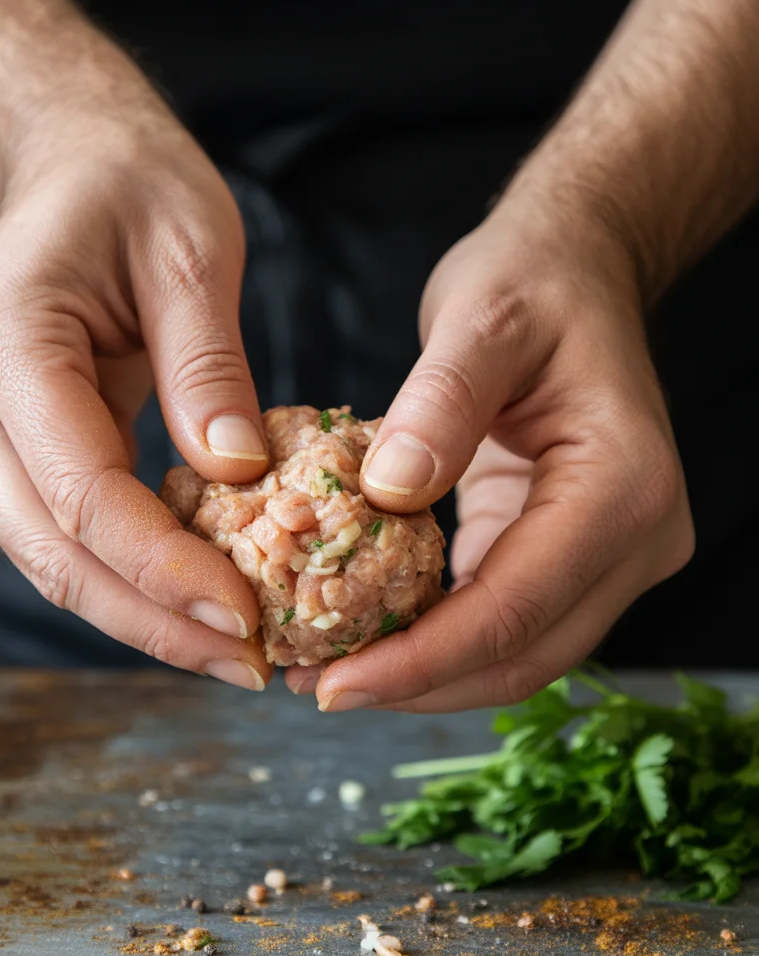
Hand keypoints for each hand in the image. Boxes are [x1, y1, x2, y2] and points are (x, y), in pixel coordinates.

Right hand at [0, 105, 272, 688]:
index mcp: (8, 343)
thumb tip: (238, 475)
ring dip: (143, 617)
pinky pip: (69, 536)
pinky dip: (132, 580)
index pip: (79, 490)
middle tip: (250, 666)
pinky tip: (198, 605)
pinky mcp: (18, 451)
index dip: (160, 566)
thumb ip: (207, 363)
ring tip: (236, 655)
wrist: (69, 166)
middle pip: (53, 551)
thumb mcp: (190, 248)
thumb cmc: (130, 188)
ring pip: (53, 561)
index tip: (243, 615)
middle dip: (153, 621)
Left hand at [298, 201, 693, 711]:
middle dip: (420, 684)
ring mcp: (612, 551)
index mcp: (623, 485)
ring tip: (330, 670)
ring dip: (428, 673)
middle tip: (318, 686)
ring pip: (519, 651)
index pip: (518, 607)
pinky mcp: (572, 549)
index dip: (424, 660)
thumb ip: (441, 403)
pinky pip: (507, 616)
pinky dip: (441, 636)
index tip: (335, 682)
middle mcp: (637, 535)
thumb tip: (388, 495)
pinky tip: (373, 631)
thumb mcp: (482, 318)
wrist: (578, 269)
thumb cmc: (536, 281)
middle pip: (525, 652)